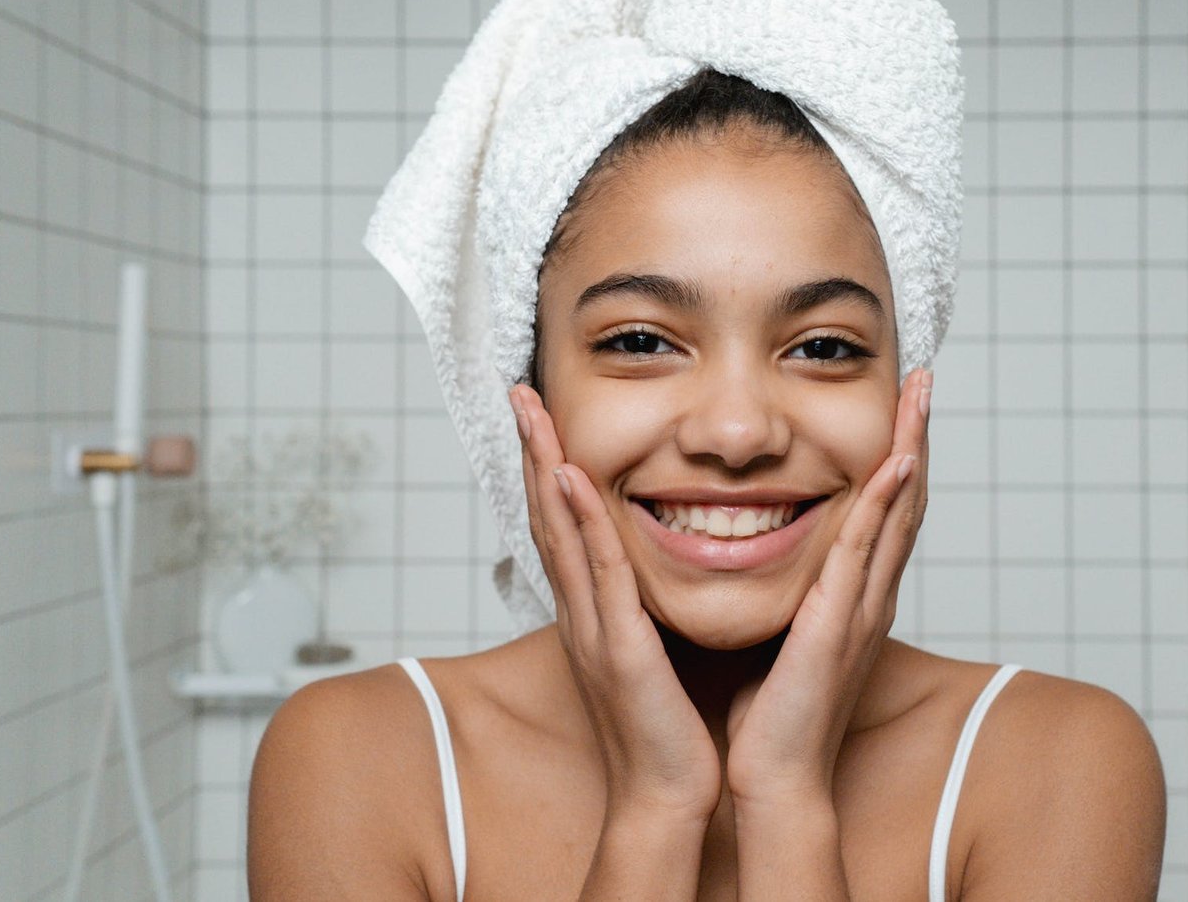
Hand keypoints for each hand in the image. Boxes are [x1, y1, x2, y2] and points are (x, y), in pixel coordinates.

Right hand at [509, 384, 721, 825]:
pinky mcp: (618, 647)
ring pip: (561, 533)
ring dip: (546, 467)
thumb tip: (656, 564)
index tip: (543, 415)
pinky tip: (573, 477)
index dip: (548, 467)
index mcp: (592, 611)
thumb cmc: (668, 727)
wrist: (667, 795)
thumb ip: (644, 605)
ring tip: (534, 412)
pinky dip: (582, 522)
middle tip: (519, 392)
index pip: (563, 525)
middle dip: (533, 451)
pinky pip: (598, 573)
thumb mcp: (651, 649)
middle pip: (547, 516)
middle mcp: (581, 612)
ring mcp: (593, 627)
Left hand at [722, 367, 932, 807]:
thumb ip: (785, 595)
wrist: (775, 778)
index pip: (881, 512)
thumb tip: (755, 554)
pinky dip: (883, 503)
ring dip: (911, 450)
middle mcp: (867, 595)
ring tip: (920, 396)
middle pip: (904, 501)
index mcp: (852, 597)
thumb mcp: (781, 635)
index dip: (895, 455)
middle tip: (925, 380)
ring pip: (895, 514)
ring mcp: (860, 608)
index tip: (898, 403)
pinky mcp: (838, 624)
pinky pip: (864, 552)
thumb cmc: (771, 715)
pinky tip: (895, 460)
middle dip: (916, 436)